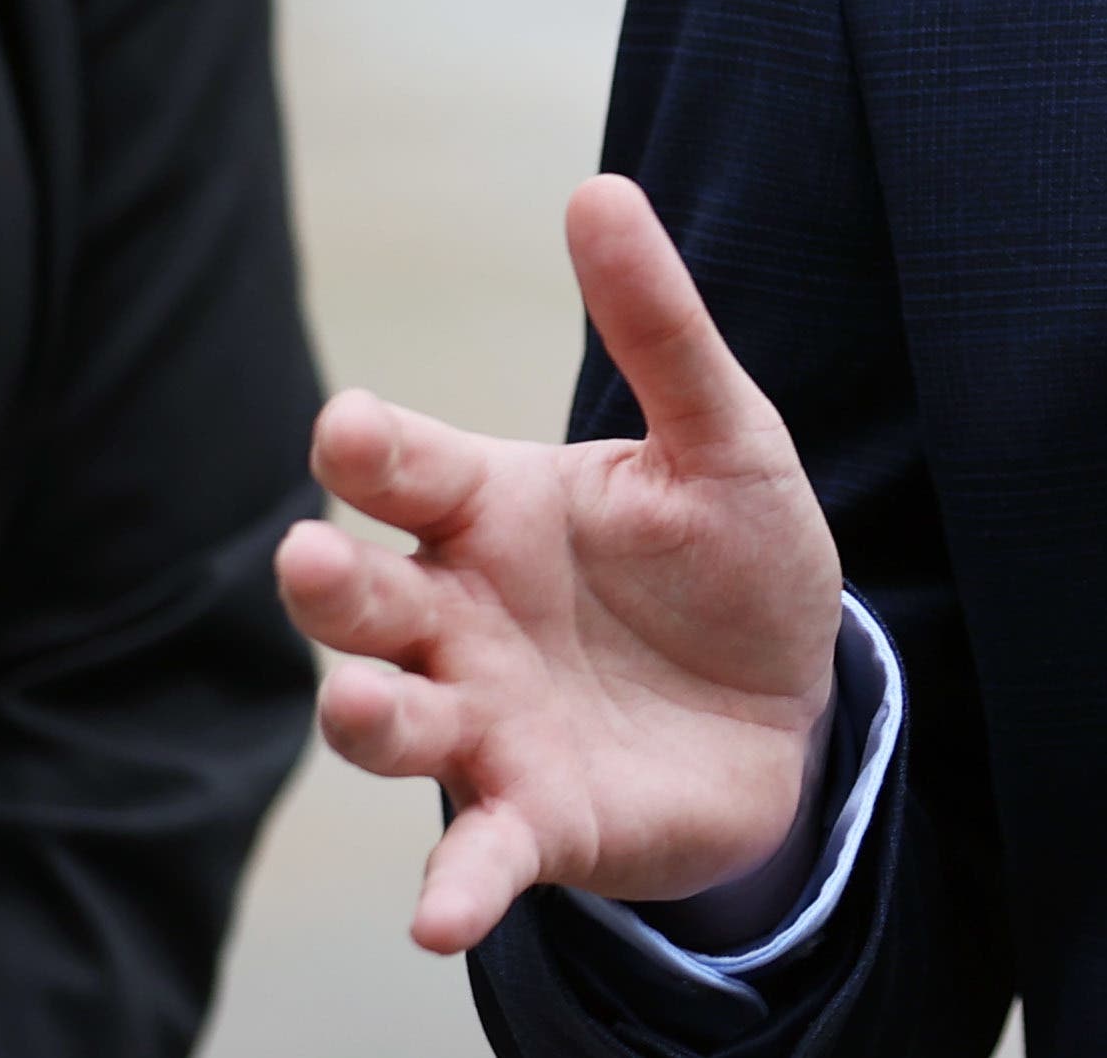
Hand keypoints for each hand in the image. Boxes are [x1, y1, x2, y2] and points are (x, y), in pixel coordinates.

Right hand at [276, 176, 843, 951]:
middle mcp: (459, 618)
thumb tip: (598, 186)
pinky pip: (476, 857)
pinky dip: (455, 888)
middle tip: (310, 558)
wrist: (796, 704)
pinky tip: (441, 919)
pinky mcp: (532, 821)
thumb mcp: (723, 437)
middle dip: (330, 582)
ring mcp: (483, 724)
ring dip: (366, 718)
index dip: (372, 449)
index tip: (351, 428)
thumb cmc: (734, 559)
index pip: (406, 468)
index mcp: (490, 510)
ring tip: (363, 706)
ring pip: (391, 722)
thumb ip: (658, 326)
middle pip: (364, 596)